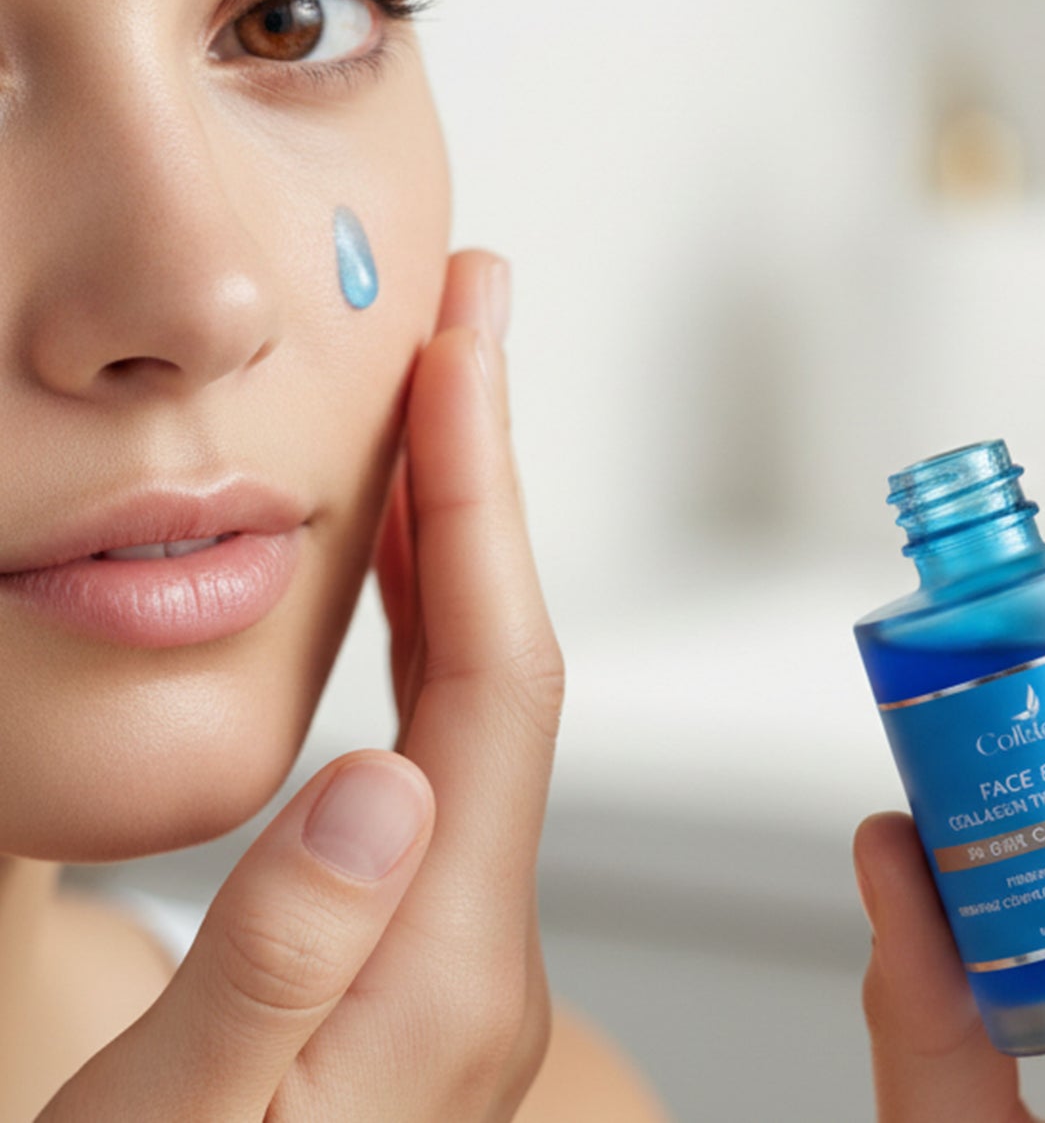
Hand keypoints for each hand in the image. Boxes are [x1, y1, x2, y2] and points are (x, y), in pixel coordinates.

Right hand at [41, 248, 566, 1122]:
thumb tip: (380, 783)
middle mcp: (479, 946)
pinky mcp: (405, 954)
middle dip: (487, 477)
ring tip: (431, 415)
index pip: (498, 676)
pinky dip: (414, 638)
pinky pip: (437, 750)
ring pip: (478, 696)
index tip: (464, 350)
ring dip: (455, 542)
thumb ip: (281, 971)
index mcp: (450, 970)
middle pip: (509, 659)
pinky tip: (388, 589)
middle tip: (468, 327)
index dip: (480, 496)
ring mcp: (451, 949)